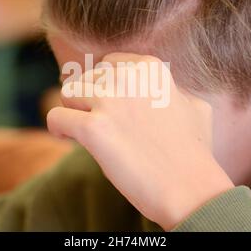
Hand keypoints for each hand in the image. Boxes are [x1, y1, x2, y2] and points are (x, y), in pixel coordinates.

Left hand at [47, 53, 233, 229]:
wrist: (190, 187)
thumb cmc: (194, 151)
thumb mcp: (194, 105)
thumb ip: (172, 89)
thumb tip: (167, 90)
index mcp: (149, 67)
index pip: (108, 64)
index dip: (106, 86)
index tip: (111, 106)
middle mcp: (127, 76)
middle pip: (87, 78)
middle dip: (90, 100)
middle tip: (103, 124)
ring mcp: (109, 100)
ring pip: (68, 93)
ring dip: (75, 112)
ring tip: (87, 132)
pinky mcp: (93, 128)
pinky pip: (56, 117)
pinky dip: (59, 129)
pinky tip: (69, 138)